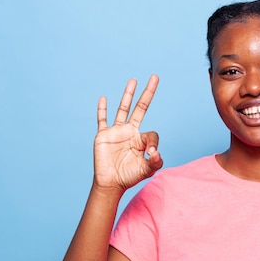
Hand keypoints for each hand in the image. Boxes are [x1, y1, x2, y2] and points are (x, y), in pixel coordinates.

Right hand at [93, 75, 162, 189]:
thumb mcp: (146, 171)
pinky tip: (104, 98)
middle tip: (155, 77)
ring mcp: (116, 132)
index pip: (152, 133)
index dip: (153, 142)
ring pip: (123, 109)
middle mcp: (130, 132)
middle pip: (140, 108)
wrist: (111, 183)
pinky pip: (102, 119)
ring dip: (128, 94)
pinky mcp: (103, 135)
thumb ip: (155, 163)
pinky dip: (102, 109)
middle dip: (148, 94)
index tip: (151, 154)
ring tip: (134, 80)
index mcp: (141, 139)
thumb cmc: (129, 177)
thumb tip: (157, 153)